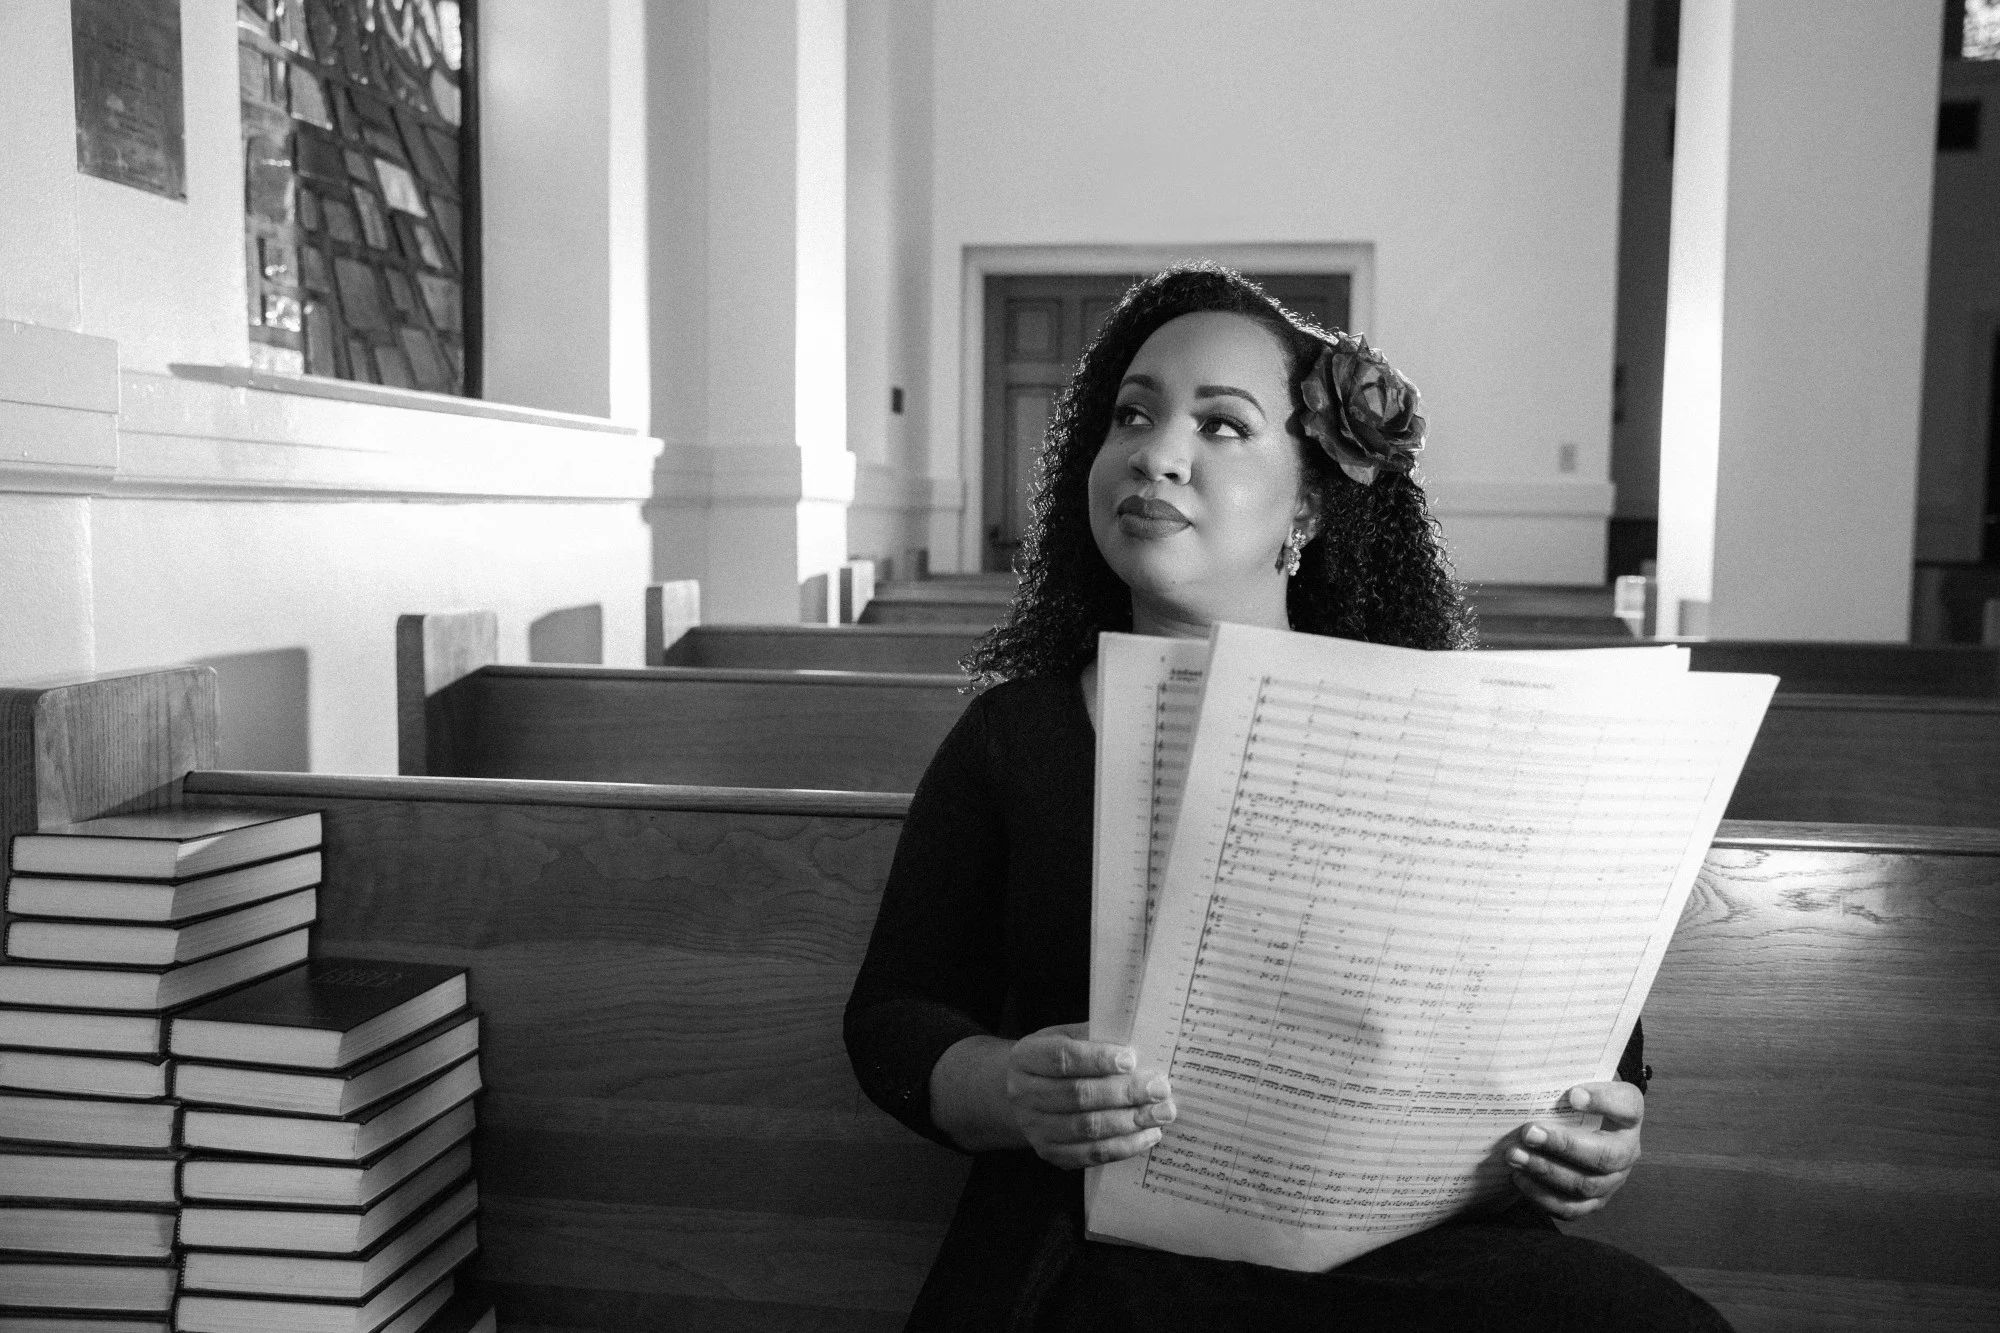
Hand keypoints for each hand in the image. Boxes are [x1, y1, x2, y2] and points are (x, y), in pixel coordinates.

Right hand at [1005, 1022, 1176, 1169]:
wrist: (1024, 1095)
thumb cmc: (1055, 1061)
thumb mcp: (1066, 1037)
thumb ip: (1095, 1037)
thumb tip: (1139, 1042)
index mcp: (1026, 1058)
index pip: (1062, 1058)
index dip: (1097, 1059)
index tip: (1131, 1059)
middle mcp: (1024, 1094)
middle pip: (1078, 1096)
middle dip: (1124, 1093)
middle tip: (1160, 1089)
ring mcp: (1035, 1128)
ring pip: (1087, 1128)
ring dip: (1130, 1122)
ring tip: (1161, 1114)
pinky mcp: (1050, 1153)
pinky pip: (1091, 1155)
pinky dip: (1124, 1146)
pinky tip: (1148, 1135)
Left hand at [1507, 1081, 1642, 1219]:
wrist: (1578, 1126)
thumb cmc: (1574, 1101)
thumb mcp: (1576, 1082)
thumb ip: (1569, 1083)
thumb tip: (1565, 1094)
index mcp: (1628, 1115)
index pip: (1627, 1105)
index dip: (1603, 1100)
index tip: (1573, 1094)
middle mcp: (1627, 1151)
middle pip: (1604, 1156)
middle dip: (1563, 1145)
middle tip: (1528, 1133)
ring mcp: (1613, 1180)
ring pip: (1586, 1185)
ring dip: (1546, 1171)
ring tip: (1515, 1156)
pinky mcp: (1594, 1202)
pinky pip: (1571, 1208)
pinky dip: (1542, 1196)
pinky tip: (1519, 1178)